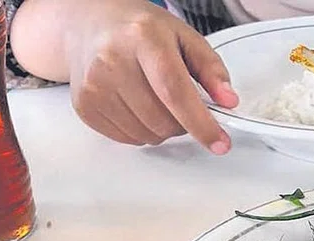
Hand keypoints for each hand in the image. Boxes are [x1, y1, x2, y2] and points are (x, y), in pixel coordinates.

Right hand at [63, 0, 238, 152]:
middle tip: (180, 102)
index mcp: (143, 38)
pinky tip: (137, 104)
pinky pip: (129, 139)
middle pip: (164, 120)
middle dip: (184, 123)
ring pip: (149, 135)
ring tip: (155, 98)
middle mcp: (113, 60)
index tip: (220, 142)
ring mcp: (94, 85)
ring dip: (163, 128)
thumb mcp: (185, 38)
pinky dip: (142, 131)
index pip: (175, 90)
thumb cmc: (140, 31)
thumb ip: (211, 69)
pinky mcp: (86, 106)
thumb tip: (228, 100)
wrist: (92, 25)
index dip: (201, 122)